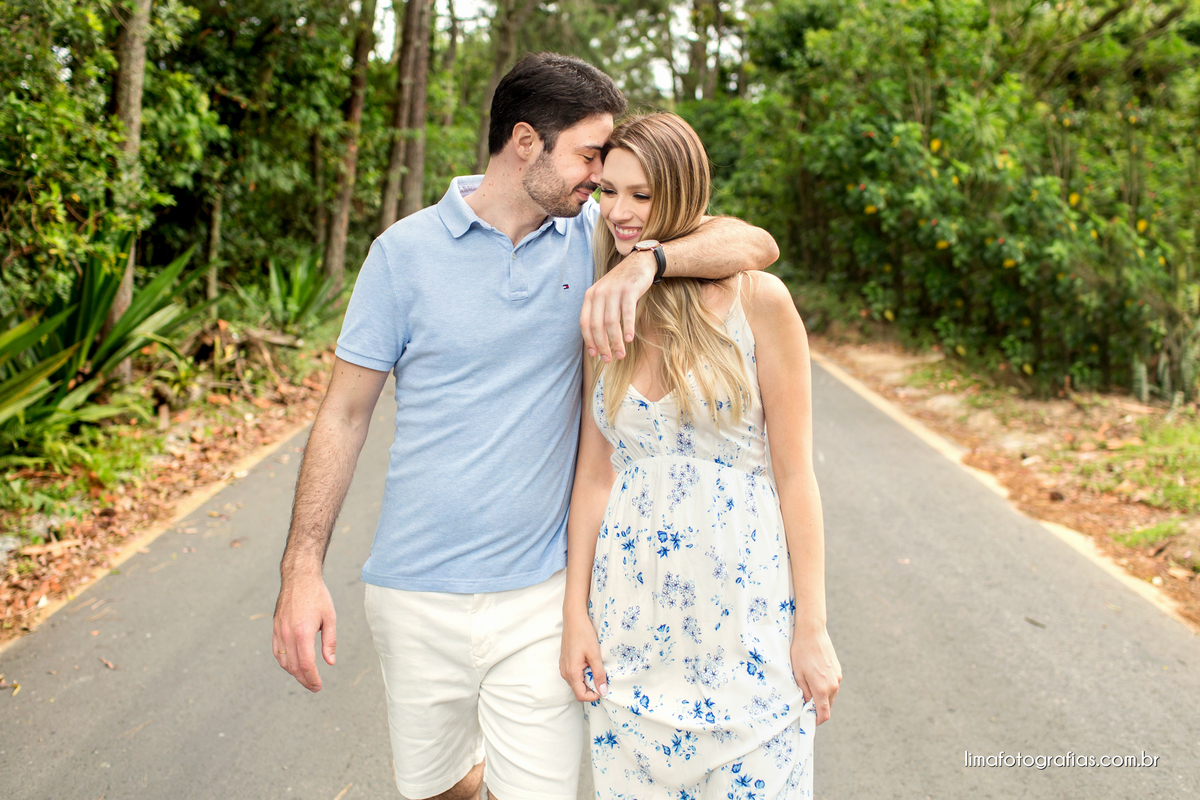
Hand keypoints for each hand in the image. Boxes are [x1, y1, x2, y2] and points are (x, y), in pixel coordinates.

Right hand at [272, 570, 336, 692]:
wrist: (299, 578)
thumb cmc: (317, 596)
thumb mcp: (329, 617)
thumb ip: (330, 642)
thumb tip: (330, 662)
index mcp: (303, 632)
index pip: (306, 664)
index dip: (312, 678)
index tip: (319, 686)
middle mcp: (287, 634)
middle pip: (294, 667)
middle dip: (304, 680)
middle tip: (314, 686)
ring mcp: (279, 631)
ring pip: (283, 662)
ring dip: (294, 673)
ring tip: (306, 678)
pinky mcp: (275, 628)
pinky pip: (277, 651)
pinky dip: (284, 663)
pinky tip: (294, 665)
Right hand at [559, 611, 608, 701]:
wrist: (573, 619)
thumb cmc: (583, 634)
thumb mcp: (595, 655)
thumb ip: (599, 674)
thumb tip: (603, 691)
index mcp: (572, 672)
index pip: (581, 696)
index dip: (593, 696)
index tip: (603, 688)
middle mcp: (565, 672)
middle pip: (578, 690)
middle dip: (591, 688)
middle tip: (602, 676)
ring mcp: (563, 667)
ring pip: (576, 683)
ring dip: (587, 680)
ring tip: (596, 667)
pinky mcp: (565, 662)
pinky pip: (574, 675)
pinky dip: (583, 674)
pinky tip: (589, 663)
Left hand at [580, 250, 655, 362]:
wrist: (639, 263)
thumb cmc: (621, 285)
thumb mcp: (605, 295)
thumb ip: (599, 312)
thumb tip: (597, 341)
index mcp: (590, 296)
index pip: (585, 323)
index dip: (589, 341)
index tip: (594, 355)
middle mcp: (599, 293)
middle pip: (597, 326)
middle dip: (602, 346)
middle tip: (608, 359)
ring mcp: (614, 291)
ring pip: (611, 322)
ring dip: (615, 342)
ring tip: (620, 355)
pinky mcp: (629, 290)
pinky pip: (627, 313)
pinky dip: (627, 327)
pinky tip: (629, 339)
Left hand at [790, 625, 841, 724]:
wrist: (812, 633)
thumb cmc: (801, 653)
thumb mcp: (797, 675)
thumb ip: (804, 693)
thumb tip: (807, 704)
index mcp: (822, 689)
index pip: (824, 714)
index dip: (816, 720)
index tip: (808, 718)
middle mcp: (833, 685)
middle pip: (828, 706)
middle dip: (817, 708)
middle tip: (804, 704)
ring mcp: (837, 677)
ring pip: (831, 696)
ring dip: (821, 697)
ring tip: (808, 688)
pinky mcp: (838, 671)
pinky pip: (833, 685)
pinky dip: (825, 687)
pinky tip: (815, 678)